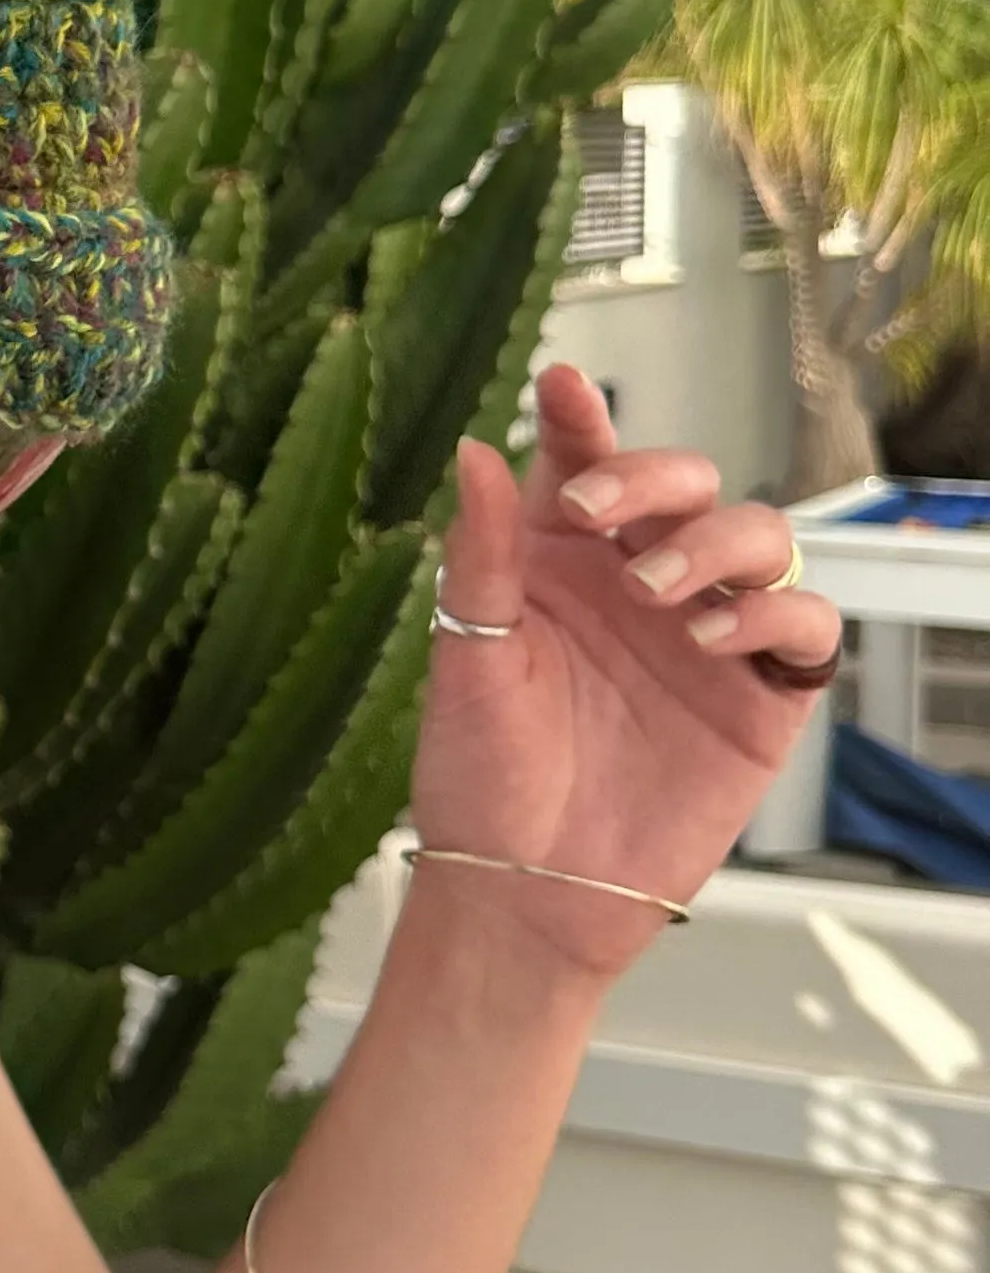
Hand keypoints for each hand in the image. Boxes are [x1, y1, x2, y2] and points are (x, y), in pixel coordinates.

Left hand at [406, 360, 843, 974]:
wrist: (525, 887)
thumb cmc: (483, 776)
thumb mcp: (466, 656)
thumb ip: (481, 555)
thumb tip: (473, 449)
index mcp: (560, 564)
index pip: (582, 466)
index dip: (581, 419)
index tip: (561, 385)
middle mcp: (638, 584)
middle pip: (684, 484)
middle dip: (651, 477)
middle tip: (597, 511)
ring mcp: (707, 634)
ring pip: (758, 537)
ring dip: (714, 543)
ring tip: (654, 594)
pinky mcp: (760, 695)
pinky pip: (806, 625)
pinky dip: (777, 613)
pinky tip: (715, 636)